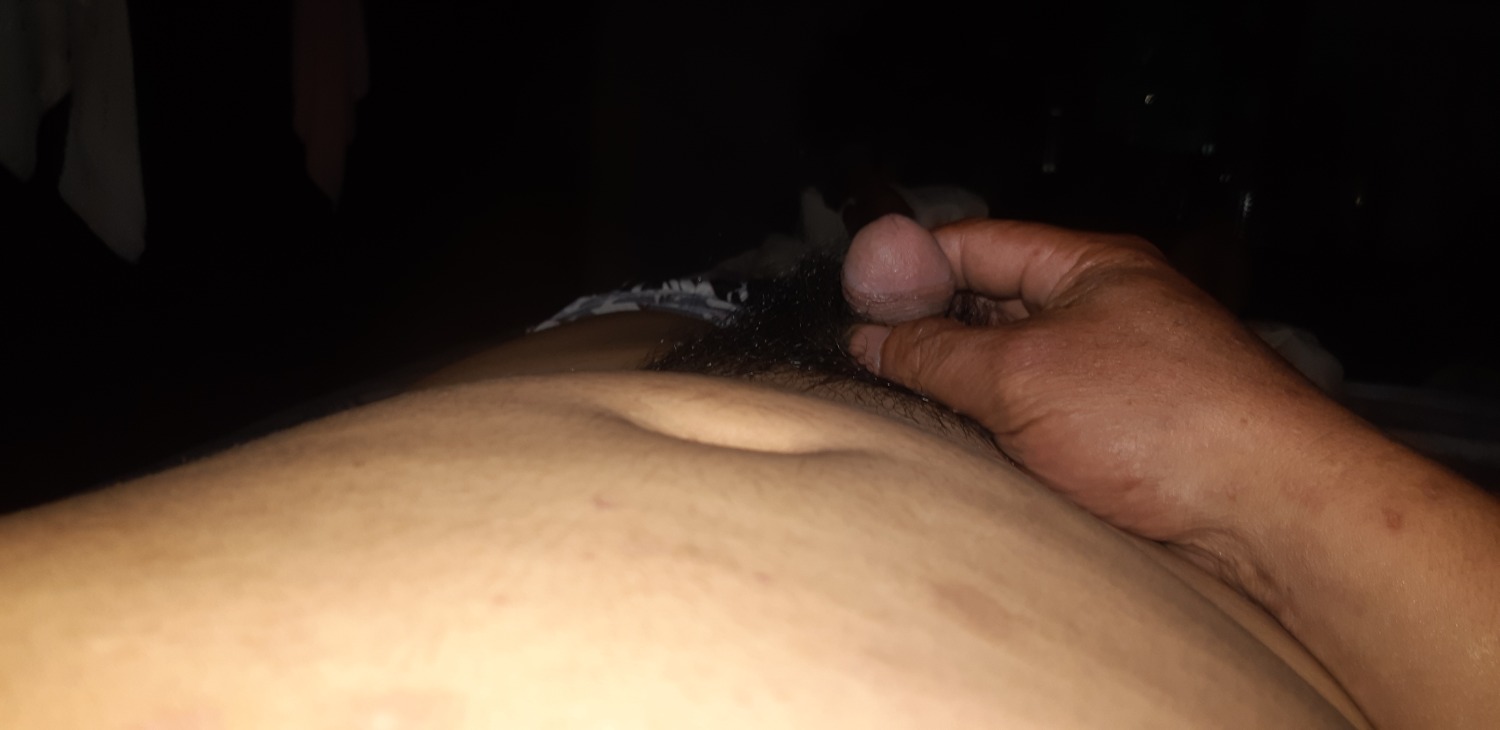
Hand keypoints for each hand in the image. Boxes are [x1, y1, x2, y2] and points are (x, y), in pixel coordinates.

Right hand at [843, 214, 1355, 544]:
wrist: (1267, 510)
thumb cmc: (1165, 419)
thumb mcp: (1022, 373)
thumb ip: (936, 351)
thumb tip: (871, 339)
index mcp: (1090, 268)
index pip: (977, 245)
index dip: (910, 266)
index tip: (854, 302)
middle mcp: (1106, 314)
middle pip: (991, 307)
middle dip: (930, 333)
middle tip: (869, 365)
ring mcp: (1117, 378)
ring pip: (1012, 371)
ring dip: (963, 391)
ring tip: (907, 413)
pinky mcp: (1125, 439)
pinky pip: (1039, 422)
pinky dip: (999, 434)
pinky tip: (967, 455)